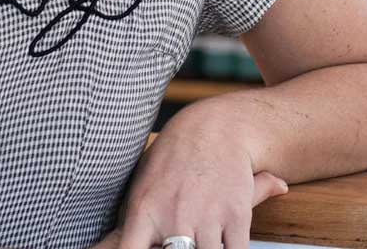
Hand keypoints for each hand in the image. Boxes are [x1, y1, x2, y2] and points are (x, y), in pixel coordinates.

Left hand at [111, 108, 288, 248]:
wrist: (214, 128)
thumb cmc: (171, 161)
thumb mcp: (140, 188)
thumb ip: (130, 224)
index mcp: (144, 211)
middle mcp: (174, 216)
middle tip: (177, 242)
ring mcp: (206, 217)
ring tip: (199, 237)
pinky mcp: (237, 216)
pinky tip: (222, 240)